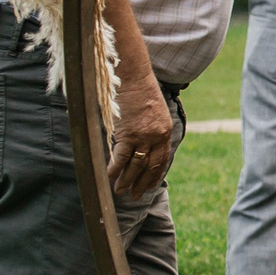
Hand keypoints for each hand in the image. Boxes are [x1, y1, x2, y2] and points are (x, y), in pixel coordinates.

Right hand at [108, 75, 175, 200]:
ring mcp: (143, 136)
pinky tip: (109, 178)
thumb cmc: (141, 92)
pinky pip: (120, 157)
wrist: (133, 77)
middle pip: (150, 166)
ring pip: (135, 165)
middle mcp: (157, 136)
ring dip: (127, 181)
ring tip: (119, 191)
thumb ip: (153, 130)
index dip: (155, 175)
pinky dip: (115, 169)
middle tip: (134, 197)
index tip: (149, 187)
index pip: (162, 159)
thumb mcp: (155, 112)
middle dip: (142, 184)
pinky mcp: (128, 133)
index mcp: (166, 131)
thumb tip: (144, 145)